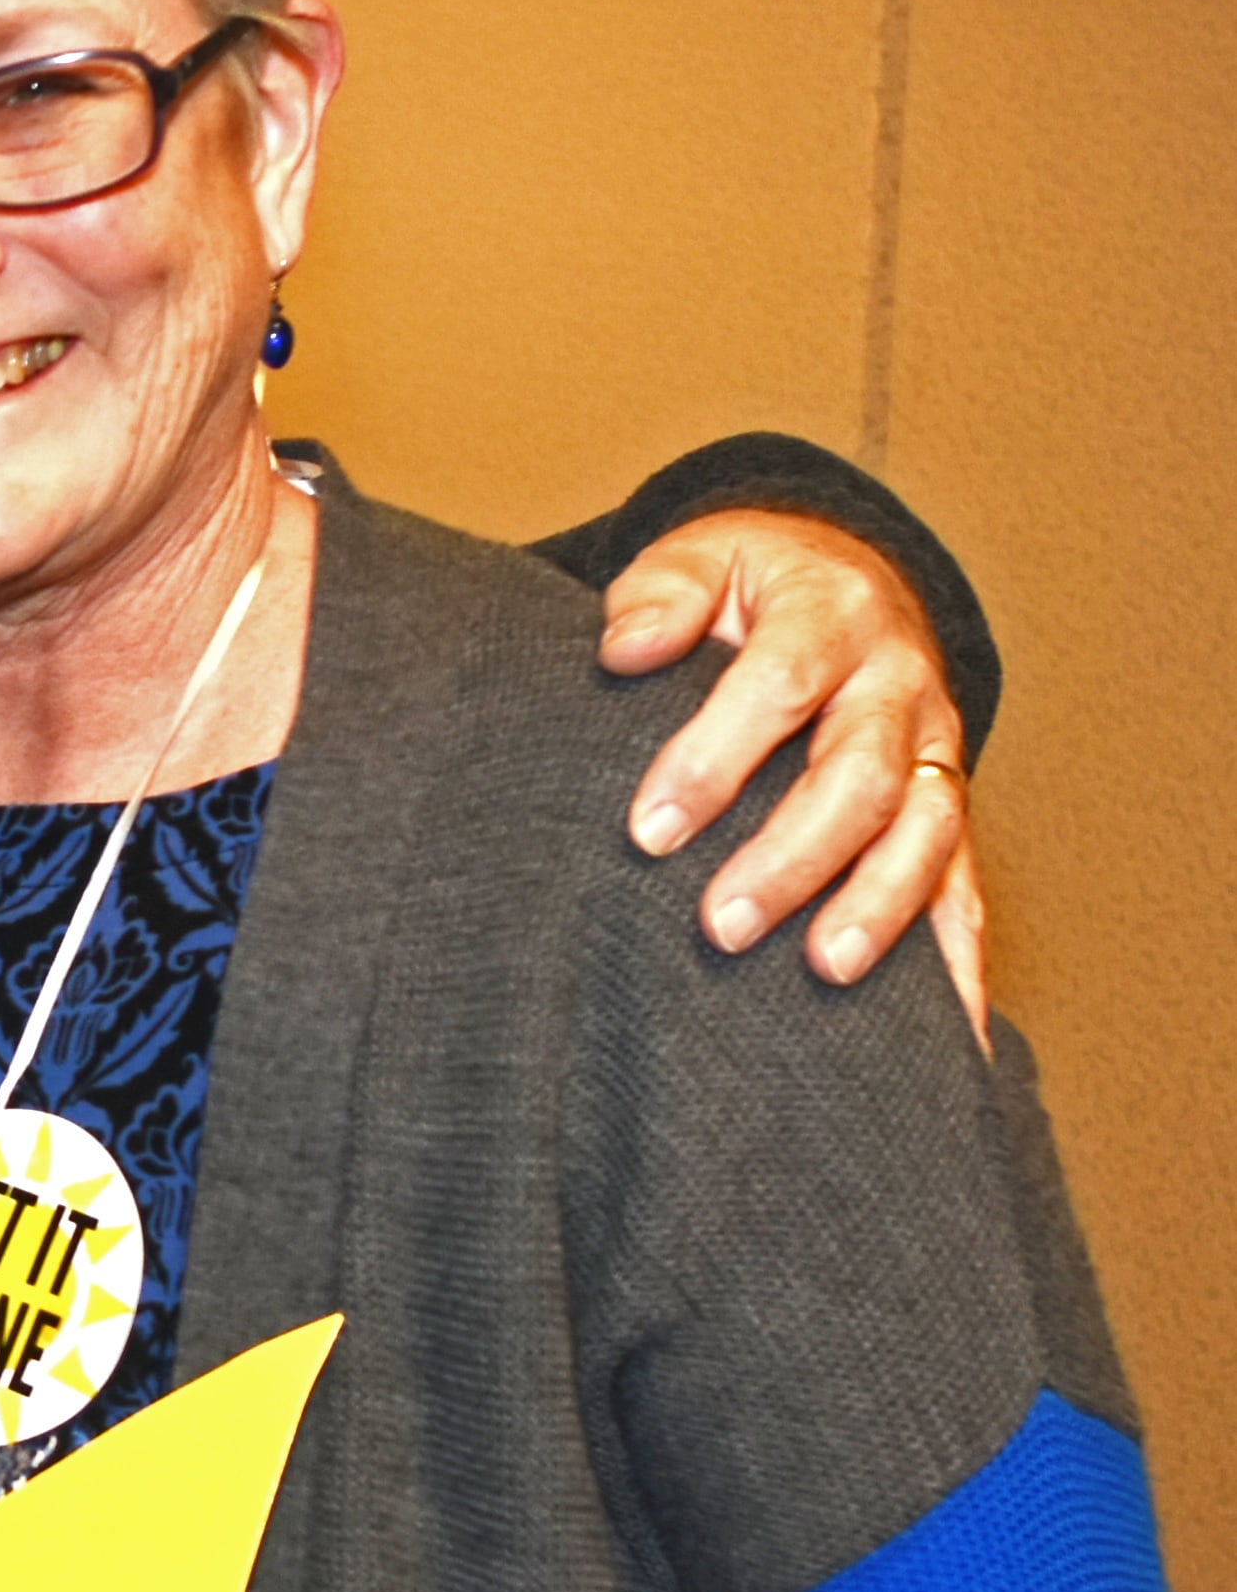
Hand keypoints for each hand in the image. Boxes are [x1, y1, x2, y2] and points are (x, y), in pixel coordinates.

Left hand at [599, 507, 988, 1040]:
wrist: (846, 578)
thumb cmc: (750, 583)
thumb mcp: (700, 557)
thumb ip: (660, 596)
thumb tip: (623, 648)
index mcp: (831, 615)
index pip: (777, 687)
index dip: (716, 758)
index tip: (650, 829)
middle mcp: (899, 686)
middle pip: (859, 777)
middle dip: (792, 856)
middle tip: (717, 925)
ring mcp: (935, 751)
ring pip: (926, 834)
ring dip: (878, 907)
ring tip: (825, 969)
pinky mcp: (948, 809)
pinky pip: (968, 885)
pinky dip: (961, 960)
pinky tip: (950, 1033)